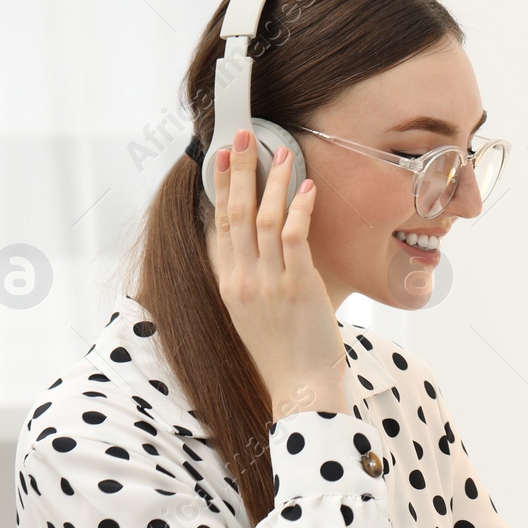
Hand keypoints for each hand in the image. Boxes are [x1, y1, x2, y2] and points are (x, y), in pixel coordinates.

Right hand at [212, 127, 345, 415]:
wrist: (298, 392)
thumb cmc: (284, 357)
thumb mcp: (255, 317)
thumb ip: (253, 283)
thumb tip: (263, 254)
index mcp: (230, 285)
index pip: (220, 226)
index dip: (221, 188)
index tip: (222, 158)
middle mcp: (243, 280)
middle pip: (235, 213)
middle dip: (238, 170)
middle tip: (242, 135)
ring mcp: (268, 283)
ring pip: (265, 219)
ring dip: (273, 182)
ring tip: (282, 152)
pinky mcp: (298, 288)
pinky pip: (295, 238)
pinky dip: (300, 209)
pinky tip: (307, 187)